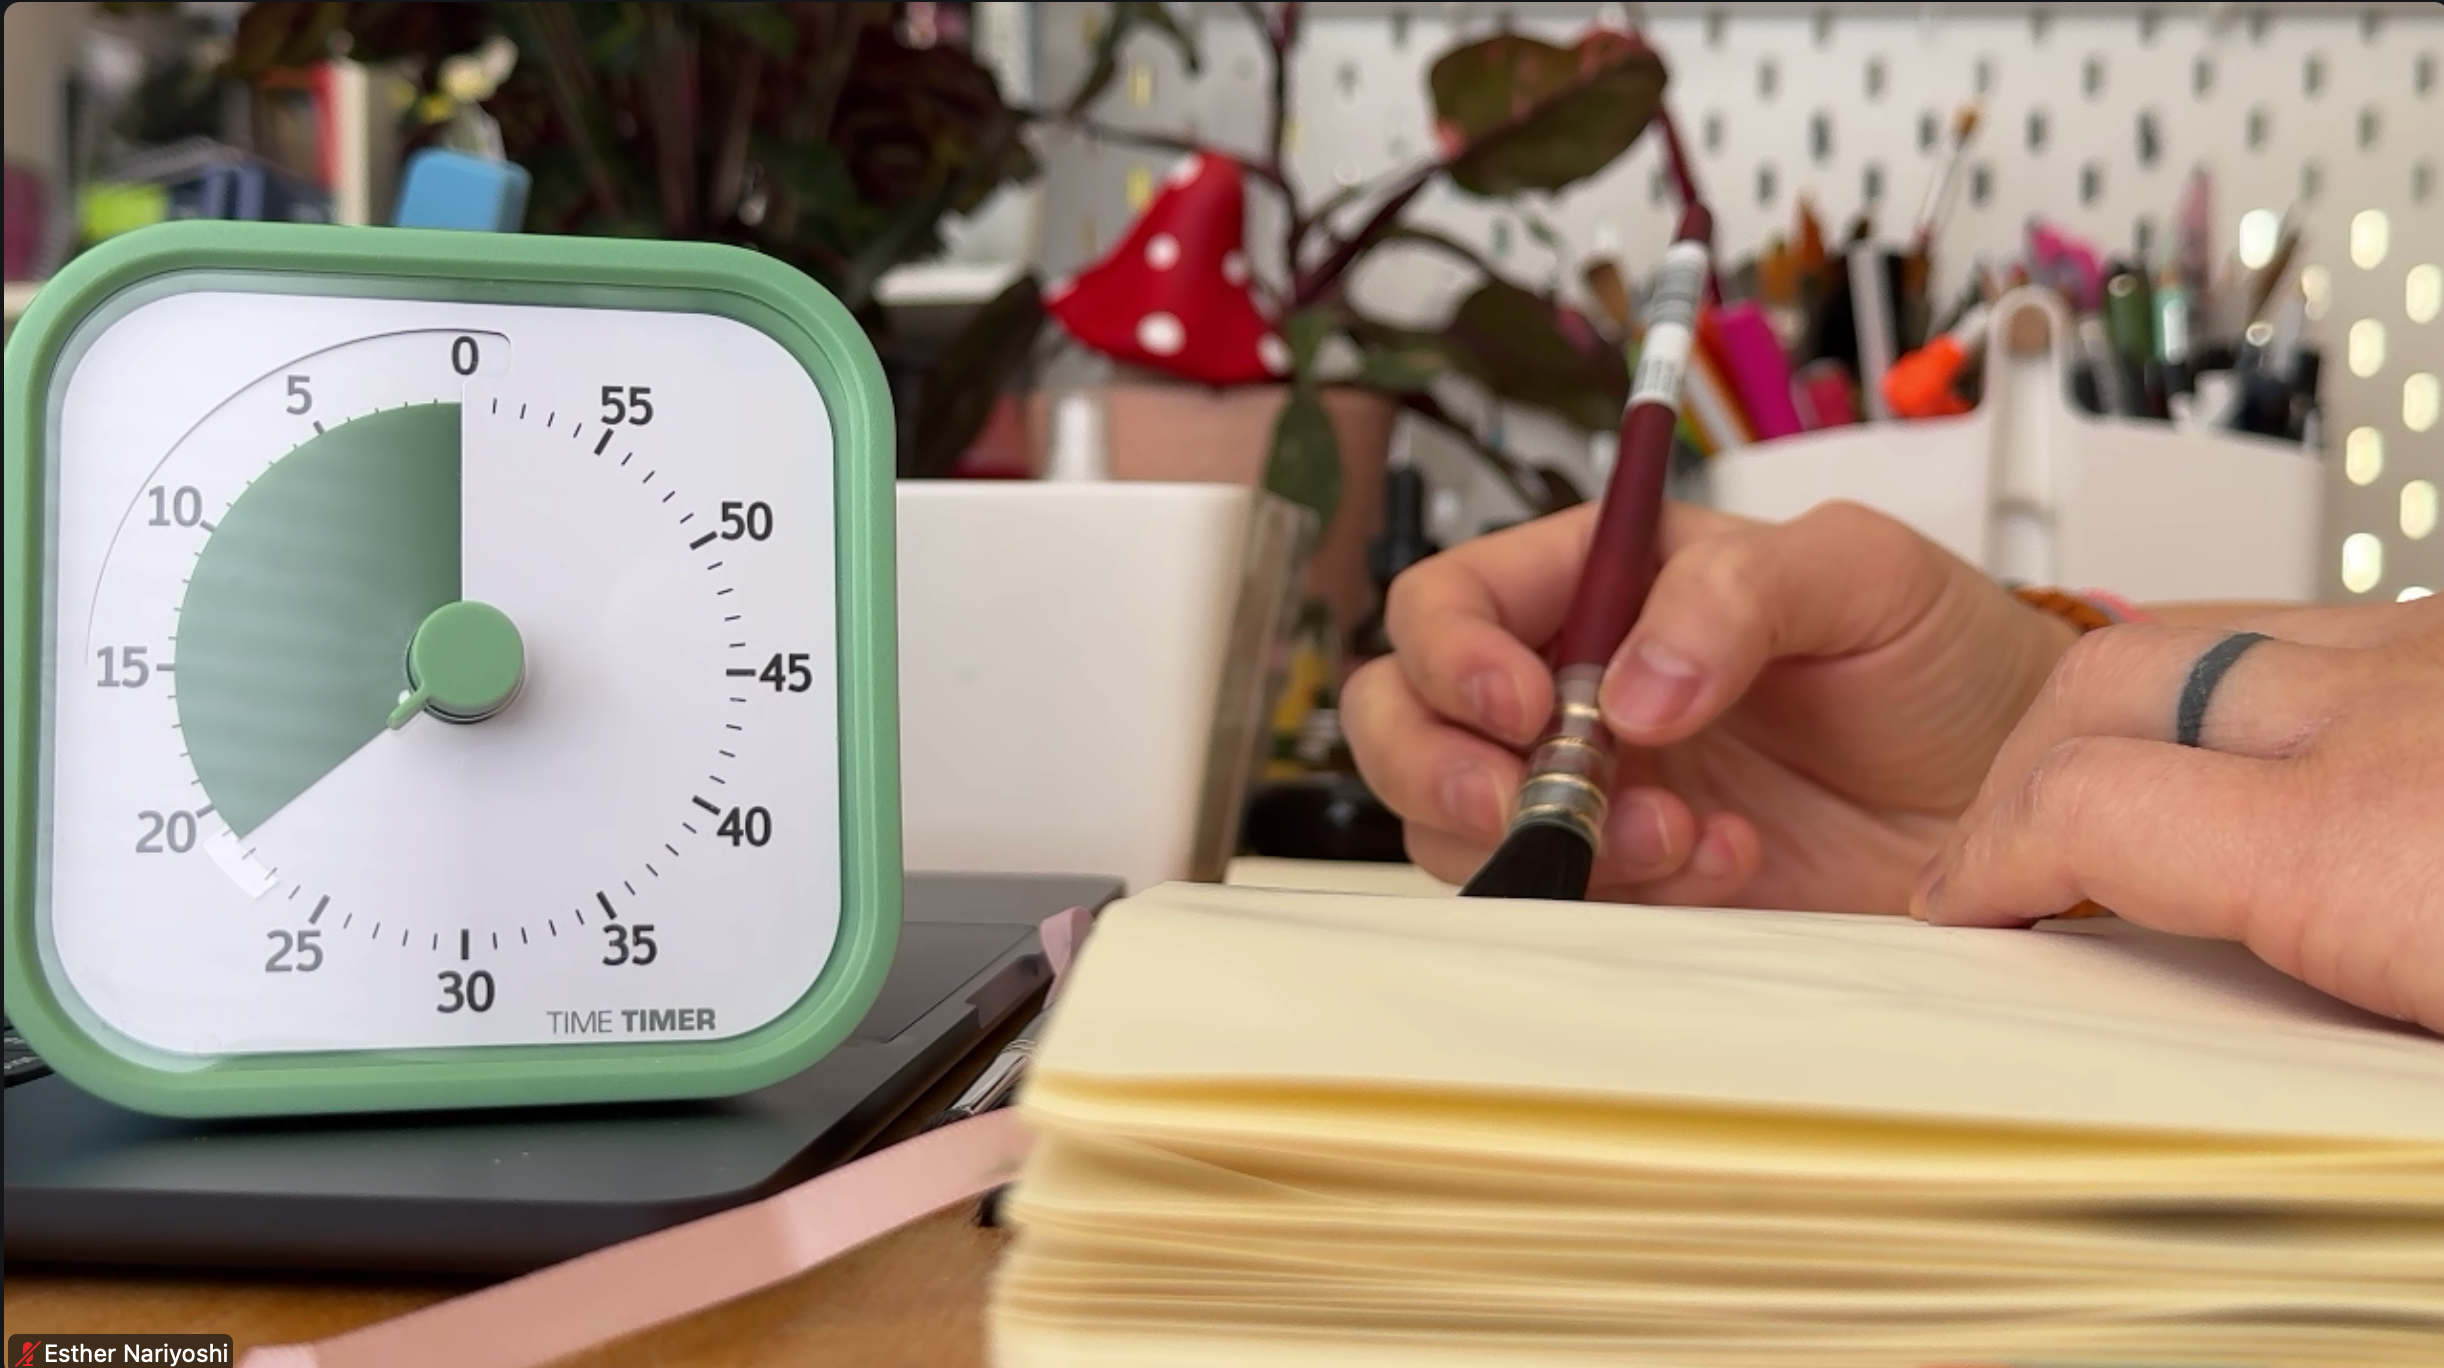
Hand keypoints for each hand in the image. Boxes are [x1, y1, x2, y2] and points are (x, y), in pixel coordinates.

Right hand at [1341, 500, 2076, 911]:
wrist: (2016, 799)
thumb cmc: (1945, 659)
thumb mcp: (1863, 571)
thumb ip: (1738, 596)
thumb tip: (1629, 686)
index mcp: (1603, 584)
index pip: (1453, 600)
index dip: (1453, 653)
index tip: (1526, 704)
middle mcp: (1572, 685)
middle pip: (1405, 716)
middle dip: (1440, 764)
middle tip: (1527, 799)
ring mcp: (1593, 792)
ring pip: (1458, 822)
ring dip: (1545, 839)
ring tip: (1681, 833)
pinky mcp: (1629, 884)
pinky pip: (1553, 900)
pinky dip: (1618, 896)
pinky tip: (1725, 866)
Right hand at [1914, 597, 2443, 1034]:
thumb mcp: (2427, 1075)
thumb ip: (2311, 1069)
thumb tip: (2254, 1157)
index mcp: (2366, 846)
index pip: (2081, 809)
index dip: (1989, 861)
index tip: (1968, 907)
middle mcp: (2399, 714)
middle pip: (2112, 682)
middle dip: (2024, 763)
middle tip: (2009, 846)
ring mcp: (2440, 655)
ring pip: (2216, 632)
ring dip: (2142, 711)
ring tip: (2131, 790)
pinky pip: (2328, 627)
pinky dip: (2269, 689)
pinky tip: (2289, 759)